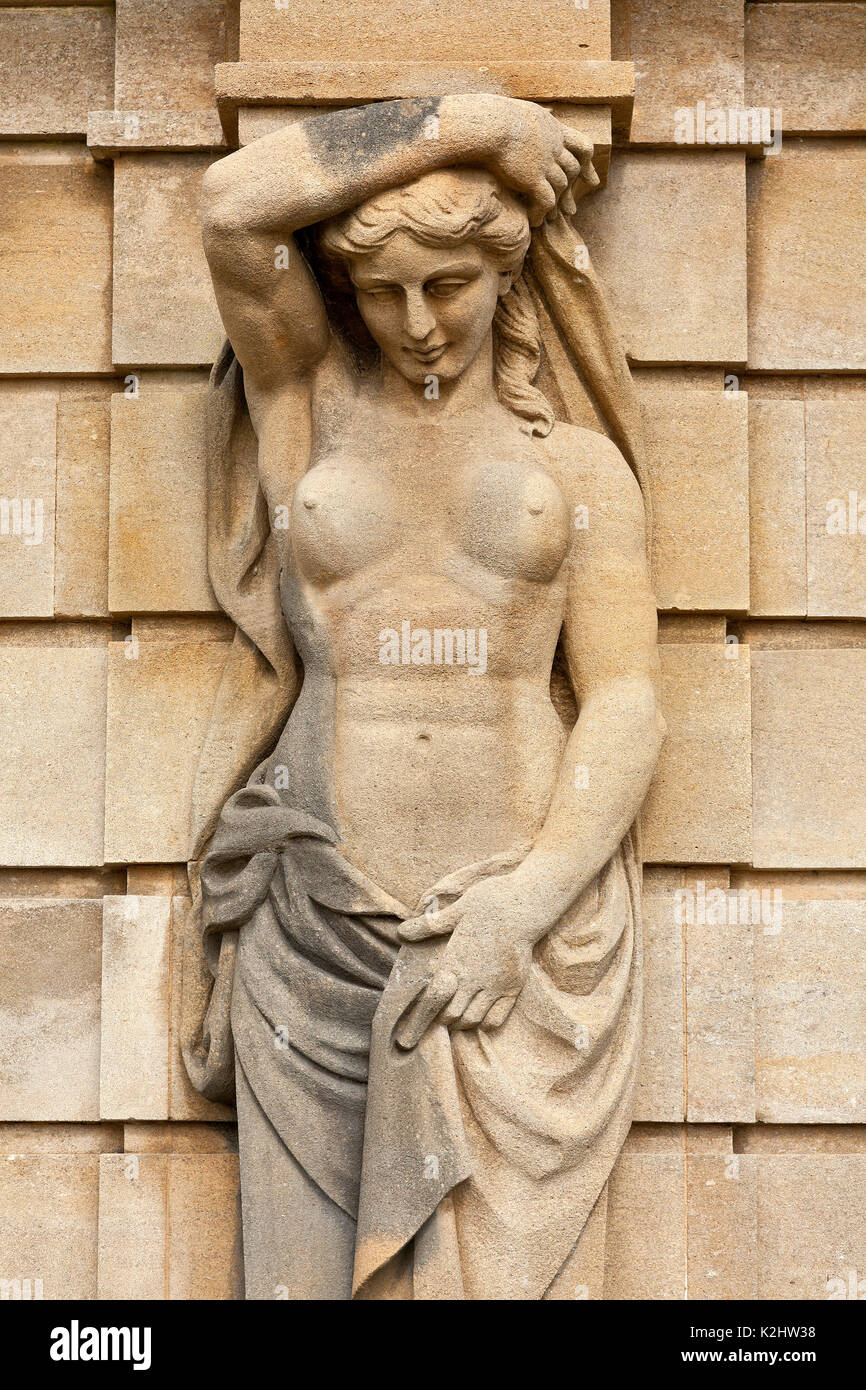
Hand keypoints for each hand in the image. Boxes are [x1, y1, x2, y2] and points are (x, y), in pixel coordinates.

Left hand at [394, 871, 541, 1048]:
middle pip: (451, 1015)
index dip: (419, 1020)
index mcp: (456, 960)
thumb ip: (429, 926)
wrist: (526, 904)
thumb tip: (402, 932)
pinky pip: (497, 1019)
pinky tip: (479, 1015)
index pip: (433, 998)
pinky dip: (485, 1023)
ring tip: (456, 1015)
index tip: (407, 1038)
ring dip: (461, 1022)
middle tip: (437, 1016)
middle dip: (440, 1019)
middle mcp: (474, 978)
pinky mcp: (513, 987)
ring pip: (472, 1020)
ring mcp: (495, 985)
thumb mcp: (456, 910)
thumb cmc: (488, 903)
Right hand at [470, 96, 598, 223]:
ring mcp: (546, 163)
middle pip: (573, 169)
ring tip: (550, 218)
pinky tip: (535, 221)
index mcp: (554, 130)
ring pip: (561, 186)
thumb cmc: (495, 117)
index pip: (582, 146)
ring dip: (556, 205)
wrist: (490, 125)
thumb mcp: (522, 111)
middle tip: (571, 210)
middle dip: (572, 191)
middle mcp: (554, 146)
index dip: (588, 164)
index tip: (591, 180)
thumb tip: (539, 112)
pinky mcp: (533, 178)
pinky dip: (542, 213)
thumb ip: (534, 119)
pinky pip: (546, 201)